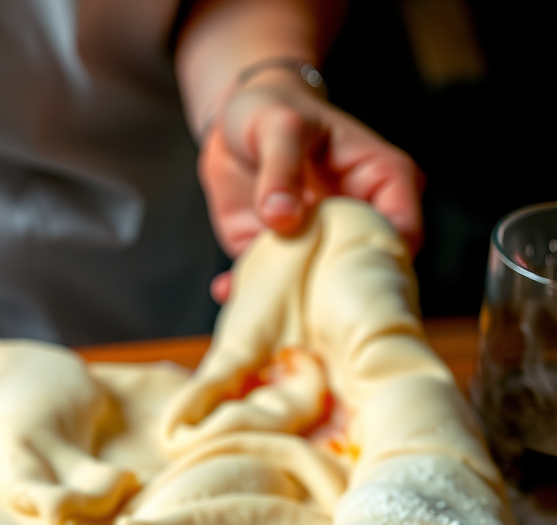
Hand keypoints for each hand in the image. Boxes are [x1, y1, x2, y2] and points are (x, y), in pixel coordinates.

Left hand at [199, 71, 422, 301]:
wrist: (233, 124)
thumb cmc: (272, 109)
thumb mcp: (279, 127)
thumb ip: (281, 170)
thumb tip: (282, 217)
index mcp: (381, 180)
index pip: (402, 230)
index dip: (384, 262)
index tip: (352, 286)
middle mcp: (356, 219)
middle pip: (364, 270)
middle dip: (339, 298)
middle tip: (308, 315)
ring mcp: (318, 241)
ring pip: (318, 286)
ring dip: (291, 303)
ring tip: (261, 309)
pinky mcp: (280, 254)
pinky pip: (271, 283)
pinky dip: (247, 291)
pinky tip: (223, 289)